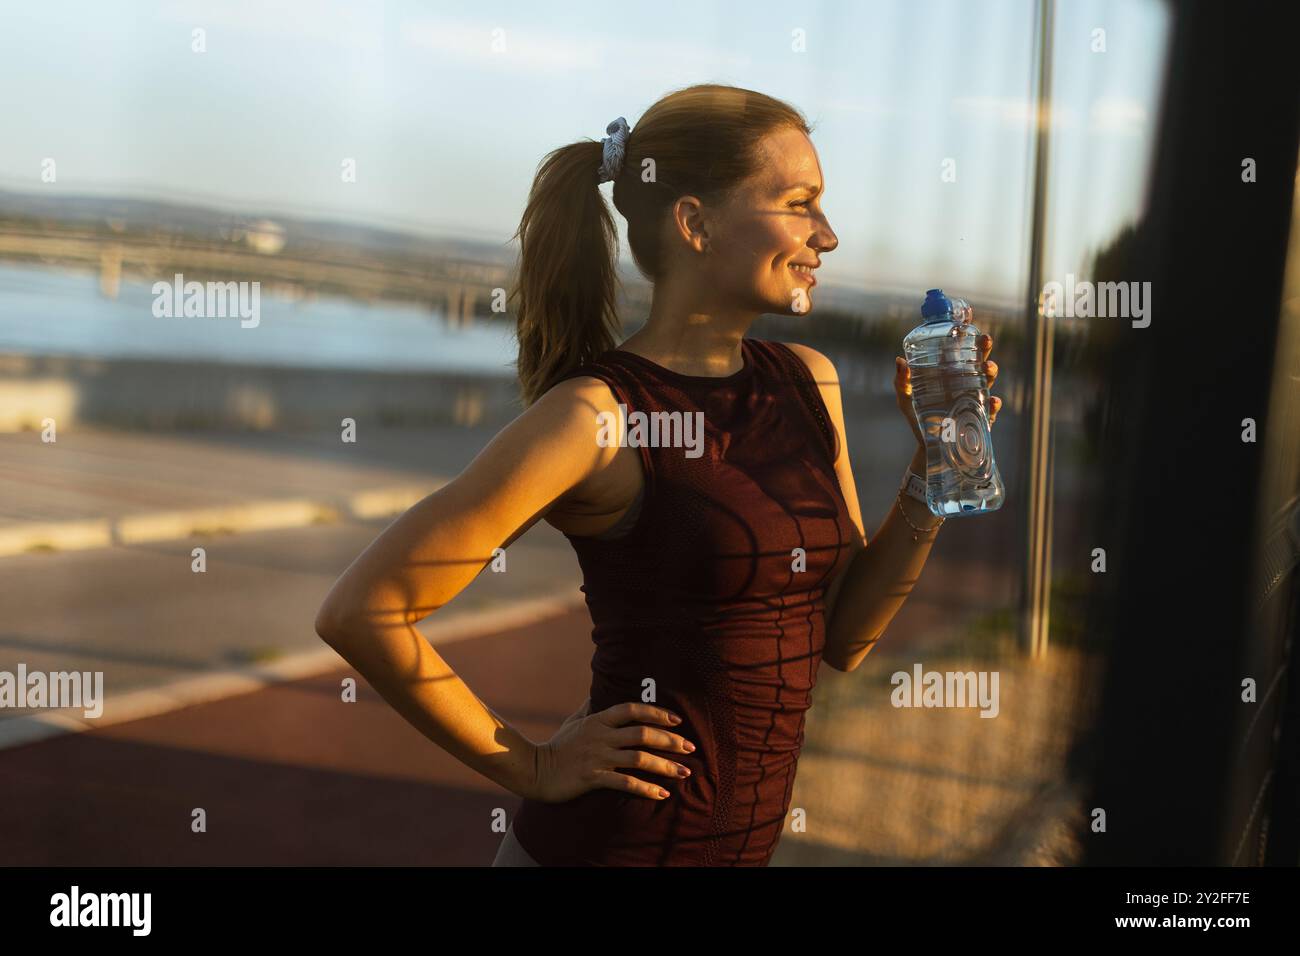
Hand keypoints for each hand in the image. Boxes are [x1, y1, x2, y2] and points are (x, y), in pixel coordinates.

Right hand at [526, 702, 695, 803]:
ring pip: (639, 758)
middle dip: (670, 740)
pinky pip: (625, 782)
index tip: (677, 720)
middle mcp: (601, 736)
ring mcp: (597, 757)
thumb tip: (598, 696)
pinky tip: (661, 794)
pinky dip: (646, 788)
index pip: (632, 710)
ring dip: (665, 766)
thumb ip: (589, 709)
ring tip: (684, 772)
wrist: (534, 770)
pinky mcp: (592, 778)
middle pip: (642, 734)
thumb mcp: (573, 722)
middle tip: (690, 747)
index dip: (656, 712)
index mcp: (598, 720)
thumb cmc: (557, 746)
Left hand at [894, 332, 1002, 445]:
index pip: (959, 348)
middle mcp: (965, 381)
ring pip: (988, 381)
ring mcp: (974, 399)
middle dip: (984, 348)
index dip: (966, 332)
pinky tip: (993, 402)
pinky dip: (994, 405)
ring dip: (991, 371)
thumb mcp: (906, 398)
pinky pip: (991, 410)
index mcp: (949, 372)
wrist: (928, 446)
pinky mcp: (980, 419)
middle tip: (984, 338)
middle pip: (978, 359)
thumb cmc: (918, 416)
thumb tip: (899, 360)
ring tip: (988, 367)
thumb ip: (901, 382)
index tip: (968, 317)